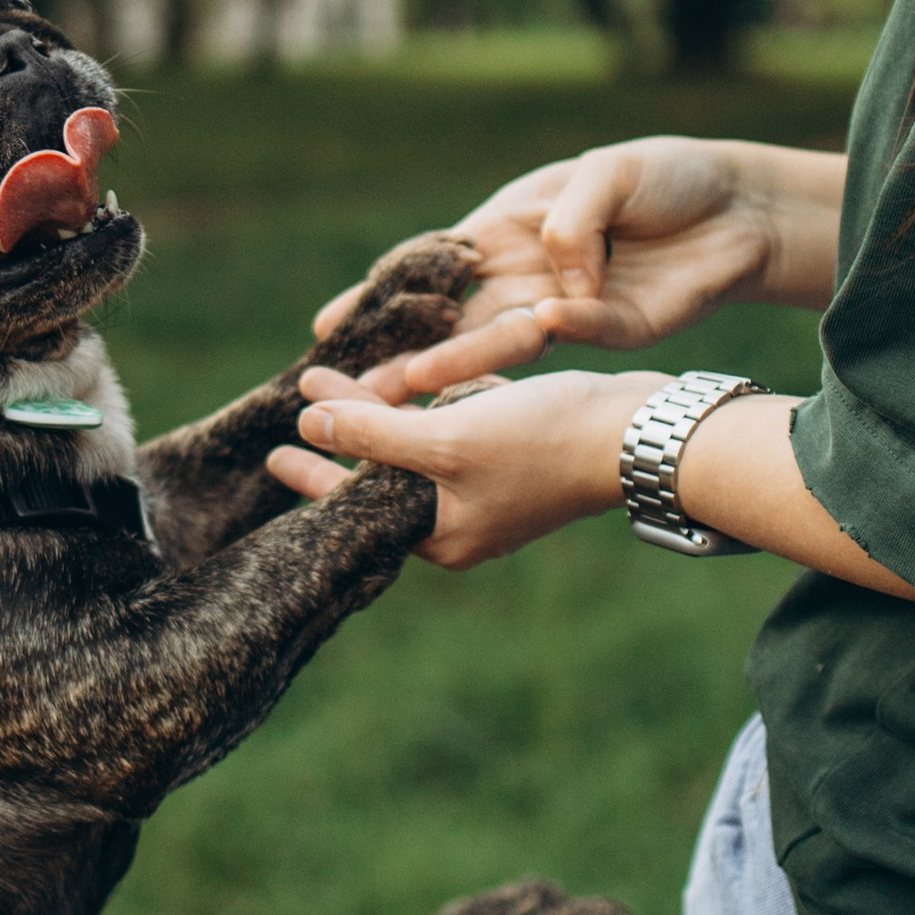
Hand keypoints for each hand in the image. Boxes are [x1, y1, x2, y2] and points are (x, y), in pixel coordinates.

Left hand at [270, 363, 652, 568]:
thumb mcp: (445, 440)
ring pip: (420, 446)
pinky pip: (458, 431)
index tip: (274, 453)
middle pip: (384, 473)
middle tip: (302, 403)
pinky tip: (414, 380)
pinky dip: (433, 406)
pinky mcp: (520, 455)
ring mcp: (493, 489)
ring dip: (384, 411)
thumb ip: (372, 436)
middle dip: (346, 432)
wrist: (639, 434)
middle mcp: (463, 519)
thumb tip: (306, 426)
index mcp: (440, 534)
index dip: (314, 474)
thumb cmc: (543, 443)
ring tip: (343, 383)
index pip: (356, 506)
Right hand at [313, 137, 824, 400]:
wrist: (740, 207)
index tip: (326, 326)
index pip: (431, 266)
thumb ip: (571, 222)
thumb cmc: (665, 176)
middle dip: (399, 352)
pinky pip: (573, 333)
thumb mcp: (608, 175)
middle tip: (344, 388)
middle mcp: (526, 274)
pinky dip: (554, 330)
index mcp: (507, 229)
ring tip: (401, 391)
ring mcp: (565, 307)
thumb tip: (551, 283)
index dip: (380, 295)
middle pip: (451, 317)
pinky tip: (530, 331)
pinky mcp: (611, 328)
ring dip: (452, 365)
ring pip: (497, 340)